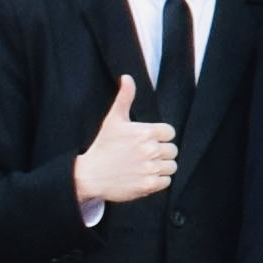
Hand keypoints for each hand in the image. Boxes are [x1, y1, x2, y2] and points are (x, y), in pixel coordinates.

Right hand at [73, 74, 176, 208]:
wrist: (89, 175)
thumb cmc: (103, 146)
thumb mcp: (113, 120)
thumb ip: (125, 98)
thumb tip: (127, 77)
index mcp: (145, 132)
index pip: (169, 133)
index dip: (160, 137)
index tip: (146, 141)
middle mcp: (150, 150)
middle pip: (172, 150)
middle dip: (161, 152)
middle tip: (144, 155)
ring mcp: (150, 168)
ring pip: (171, 166)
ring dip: (161, 167)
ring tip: (144, 166)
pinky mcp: (148, 185)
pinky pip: (167, 181)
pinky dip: (158, 180)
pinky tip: (144, 176)